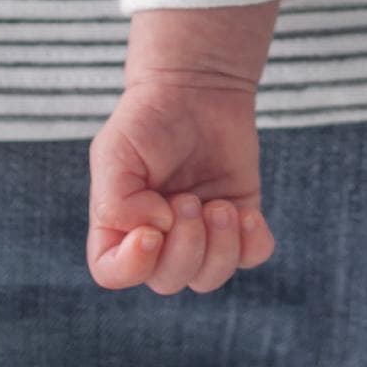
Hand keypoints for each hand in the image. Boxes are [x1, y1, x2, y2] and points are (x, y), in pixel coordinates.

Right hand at [87, 75, 275, 294]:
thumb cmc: (148, 118)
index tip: (151, 230)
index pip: (114, 273)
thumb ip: (116, 203)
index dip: (133, 265)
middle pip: (168, 280)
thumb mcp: (114, 151)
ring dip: (219, 247)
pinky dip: (252, 243)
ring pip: (210, 277)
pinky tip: (246, 213)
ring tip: (219, 205)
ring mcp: (202, 232)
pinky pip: (252, 256)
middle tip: (188, 199)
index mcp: (121, 225)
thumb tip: (154, 232)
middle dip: (185, 244)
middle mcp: (160, 238)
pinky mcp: (239, 219)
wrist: (196, 86)